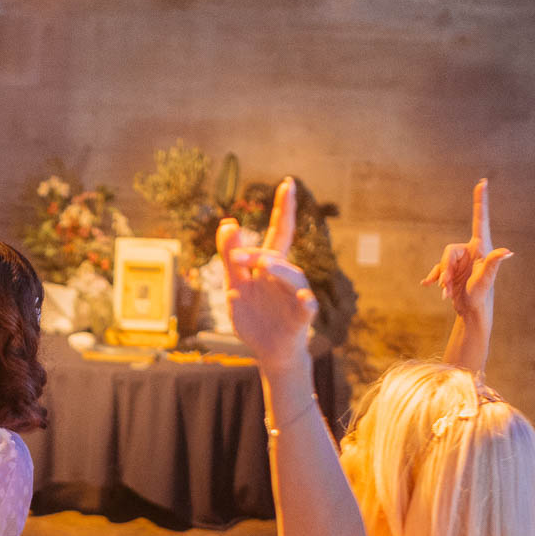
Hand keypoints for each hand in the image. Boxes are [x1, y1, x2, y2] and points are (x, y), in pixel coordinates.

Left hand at [219, 177, 318, 368]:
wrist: (267, 352)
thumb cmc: (254, 318)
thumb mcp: (235, 286)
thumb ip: (230, 258)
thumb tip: (228, 223)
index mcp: (268, 268)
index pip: (279, 233)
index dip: (283, 209)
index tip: (287, 183)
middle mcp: (284, 277)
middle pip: (279, 255)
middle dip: (259, 253)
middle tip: (235, 257)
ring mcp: (295, 296)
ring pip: (293, 277)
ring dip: (278, 270)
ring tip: (263, 266)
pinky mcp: (300, 318)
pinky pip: (307, 306)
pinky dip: (305, 301)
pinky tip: (302, 296)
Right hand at [420, 179, 512, 324]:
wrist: (472, 311)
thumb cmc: (481, 295)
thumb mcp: (486, 279)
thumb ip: (493, 263)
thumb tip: (508, 252)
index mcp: (481, 248)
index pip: (480, 219)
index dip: (480, 201)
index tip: (482, 182)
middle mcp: (471, 251)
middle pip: (448, 251)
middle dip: (445, 269)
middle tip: (446, 286)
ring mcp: (460, 261)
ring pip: (442, 261)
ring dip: (442, 278)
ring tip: (446, 293)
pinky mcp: (452, 270)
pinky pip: (438, 270)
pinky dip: (435, 278)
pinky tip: (427, 285)